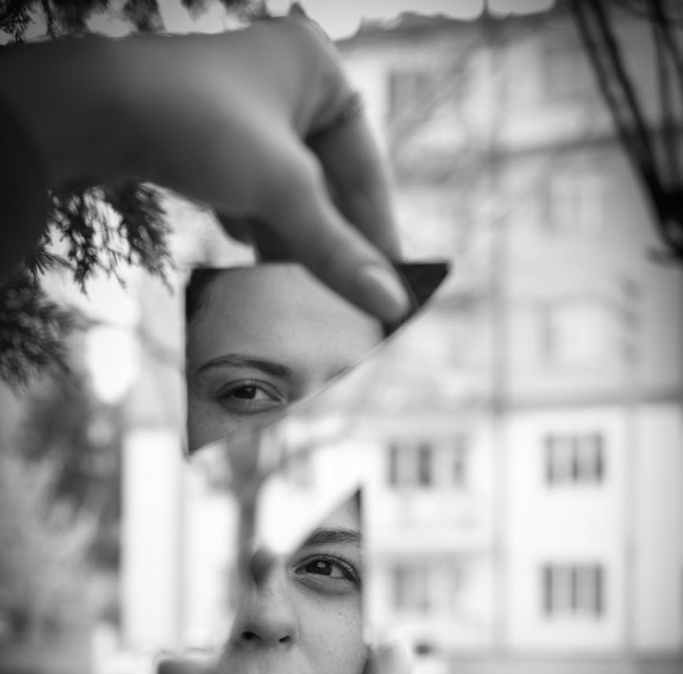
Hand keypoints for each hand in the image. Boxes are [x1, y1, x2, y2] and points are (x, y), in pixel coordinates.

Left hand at [0, 15, 408, 322]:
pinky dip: (255, 229)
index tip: (391, 286)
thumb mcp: (281, 190)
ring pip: (284, 192)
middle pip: (325, 183)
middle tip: (350, 301)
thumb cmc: (194, 125)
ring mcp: (239, 111)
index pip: (366, 165)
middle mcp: (282, 82)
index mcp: (317, 68)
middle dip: (331, 243)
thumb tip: (392, 306)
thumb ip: (338, 251)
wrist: (82, 113)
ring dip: (292, 243)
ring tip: (305, 296)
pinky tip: (255, 263)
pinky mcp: (202, 138)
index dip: (379, 231)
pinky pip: (247, 191)